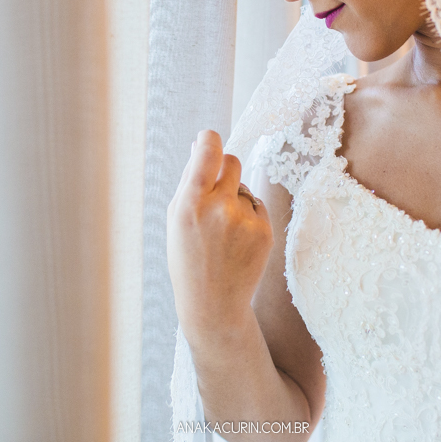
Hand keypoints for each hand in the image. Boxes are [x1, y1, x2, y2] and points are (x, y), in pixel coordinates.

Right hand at [167, 130, 273, 340]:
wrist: (212, 303)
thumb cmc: (187, 258)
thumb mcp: (175, 219)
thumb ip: (188, 180)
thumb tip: (199, 144)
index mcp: (191, 204)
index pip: (208, 152)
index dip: (209, 139)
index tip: (208, 138)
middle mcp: (220, 208)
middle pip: (233, 161)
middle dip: (225, 167)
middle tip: (216, 188)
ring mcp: (245, 221)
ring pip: (244, 187)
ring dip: (235, 198)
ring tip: (222, 231)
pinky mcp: (265, 231)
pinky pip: (256, 207)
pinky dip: (247, 217)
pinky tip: (236, 241)